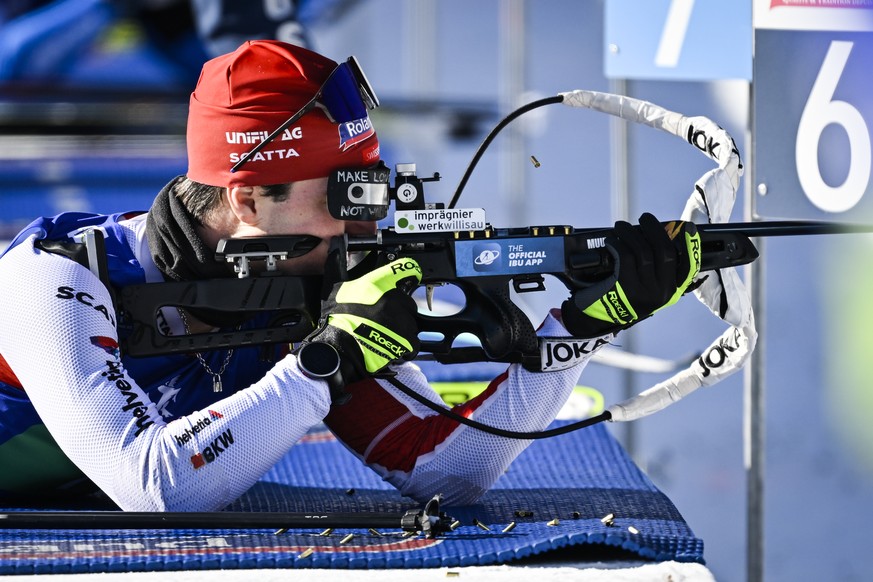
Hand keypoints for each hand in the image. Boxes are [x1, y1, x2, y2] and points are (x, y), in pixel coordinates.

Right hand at [299, 258, 421, 387]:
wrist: (340, 348)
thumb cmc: (336, 319)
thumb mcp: (333, 288)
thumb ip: (337, 266)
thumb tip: (334, 249)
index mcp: (380, 284)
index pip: (406, 268)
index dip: (410, 271)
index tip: (412, 274)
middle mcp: (395, 299)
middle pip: (408, 302)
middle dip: (399, 310)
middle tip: (382, 319)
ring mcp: (403, 319)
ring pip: (411, 323)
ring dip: (401, 329)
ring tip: (383, 334)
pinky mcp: (407, 339)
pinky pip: (413, 342)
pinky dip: (404, 346)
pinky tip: (389, 345)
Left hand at [561, 213, 700, 337]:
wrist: (599, 318)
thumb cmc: (623, 295)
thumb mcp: (646, 287)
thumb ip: (655, 266)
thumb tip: (655, 232)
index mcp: (671, 291)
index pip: (688, 267)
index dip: (691, 245)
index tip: (688, 227)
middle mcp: (662, 293)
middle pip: (664, 251)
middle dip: (654, 229)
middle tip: (644, 218)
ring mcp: (645, 292)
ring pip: (642, 251)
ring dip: (630, 233)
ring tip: (621, 227)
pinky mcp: (626, 289)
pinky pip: (625, 256)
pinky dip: (618, 244)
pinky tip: (611, 241)